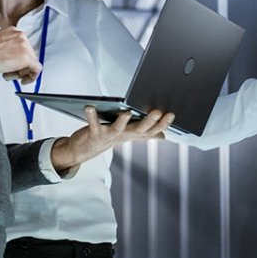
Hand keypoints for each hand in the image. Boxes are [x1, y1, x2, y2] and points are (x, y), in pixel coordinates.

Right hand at [0, 26, 41, 83]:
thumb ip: (8, 49)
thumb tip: (13, 58)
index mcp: (13, 31)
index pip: (24, 48)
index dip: (19, 60)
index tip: (15, 67)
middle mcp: (21, 36)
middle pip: (29, 55)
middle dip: (21, 67)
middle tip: (11, 73)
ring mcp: (25, 45)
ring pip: (32, 62)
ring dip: (22, 72)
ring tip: (8, 74)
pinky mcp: (26, 57)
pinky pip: (36, 69)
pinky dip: (31, 77)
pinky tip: (22, 80)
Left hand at [51, 107, 173, 172]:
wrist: (84, 150)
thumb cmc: (108, 137)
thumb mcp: (128, 135)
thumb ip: (145, 133)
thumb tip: (163, 136)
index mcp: (132, 134)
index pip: (151, 130)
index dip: (162, 124)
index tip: (171, 114)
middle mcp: (123, 136)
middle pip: (138, 130)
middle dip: (149, 122)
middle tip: (157, 112)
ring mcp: (108, 136)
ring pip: (117, 129)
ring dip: (122, 122)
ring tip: (127, 112)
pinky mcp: (94, 134)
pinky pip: (93, 124)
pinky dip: (91, 116)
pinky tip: (89, 107)